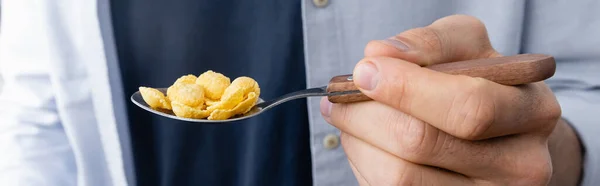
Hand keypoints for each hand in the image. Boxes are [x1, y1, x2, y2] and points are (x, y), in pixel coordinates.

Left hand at [321, 15, 582, 185]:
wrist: (500, 136)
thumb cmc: (479, 83)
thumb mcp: (468, 48)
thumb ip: (428, 43)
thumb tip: (379, 55)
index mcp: (532, 113)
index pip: (467, 107)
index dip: (406, 88)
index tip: (364, 71)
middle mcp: (521, 166)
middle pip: (422, 145)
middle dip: (366, 115)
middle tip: (339, 97)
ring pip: (398, 177)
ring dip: (357, 141)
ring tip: (348, 117)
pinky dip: (364, 163)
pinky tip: (365, 143)